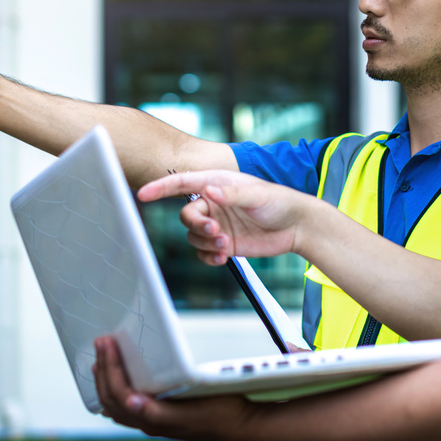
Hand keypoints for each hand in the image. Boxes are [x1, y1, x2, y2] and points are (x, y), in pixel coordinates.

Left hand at [91, 336, 255, 440]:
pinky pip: (127, 407)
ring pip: (115, 405)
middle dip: (103, 369)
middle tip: (101, 342)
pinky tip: (117, 385)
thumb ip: (159, 412)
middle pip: (111, 398)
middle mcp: (148, 423)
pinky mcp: (161, 416)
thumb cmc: (221, 413)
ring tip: (100, 360)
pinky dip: (115, 393)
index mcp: (153, 420)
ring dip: (105, 381)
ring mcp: (153, 421)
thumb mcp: (193, 410)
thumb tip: (131, 403)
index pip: (119, 394)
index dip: (110, 367)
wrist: (242, 425)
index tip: (108, 342)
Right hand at [137, 170, 317, 264]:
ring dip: (204, 242)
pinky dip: (208, 256)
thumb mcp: (257, 194)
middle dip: (197, 226)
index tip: (143, 193)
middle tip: (215, 231)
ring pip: (193, 236)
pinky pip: (203, 252)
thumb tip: (209, 190)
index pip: (183, 183)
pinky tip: (222, 256)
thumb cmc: (280, 201)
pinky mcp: (224, 242)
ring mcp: (218, 223)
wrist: (297, 226)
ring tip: (225, 244)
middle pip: (187, 216)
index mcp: (218, 184)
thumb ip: (232, 193)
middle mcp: (214, 203)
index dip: (161, 187)